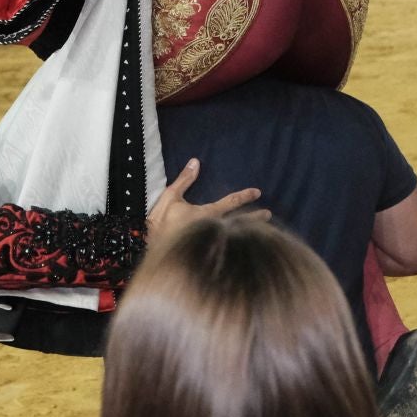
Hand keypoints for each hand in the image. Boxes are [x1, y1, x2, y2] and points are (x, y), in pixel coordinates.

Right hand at [146, 158, 263, 242]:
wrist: (148, 245)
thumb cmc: (161, 221)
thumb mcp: (171, 196)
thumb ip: (184, 180)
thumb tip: (196, 161)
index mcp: (207, 214)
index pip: (231, 202)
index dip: (244, 195)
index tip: (257, 191)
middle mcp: (214, 229)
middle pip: (240, 222)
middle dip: (255, 217)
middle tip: (268, 214)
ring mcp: (213, 243)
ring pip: (236, 236)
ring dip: (250, 231)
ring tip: (263, 230)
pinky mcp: (208, 254)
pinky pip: (228, 247)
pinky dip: (238, 245)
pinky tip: (246, 247)